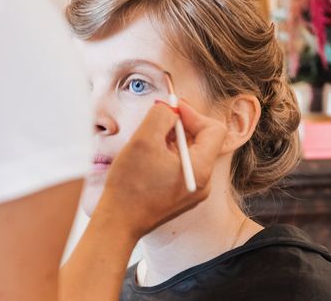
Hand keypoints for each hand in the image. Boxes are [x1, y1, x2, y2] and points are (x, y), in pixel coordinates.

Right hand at [94, 100, 226, 238]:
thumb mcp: (143, 140)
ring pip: (190, 152)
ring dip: (172, 140)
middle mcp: (203, 182)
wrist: (117, 223)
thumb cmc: (129, 185)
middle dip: (180, 126)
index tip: (171, 110)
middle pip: (203, 140)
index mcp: (201, 169)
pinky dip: (168, 155)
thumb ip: (161, 116)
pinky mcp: (181, 195)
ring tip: (149, 143)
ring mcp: (193, 191)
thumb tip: (170, 107)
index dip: (193, 114)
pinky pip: (182, 166)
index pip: (213, 129)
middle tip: (157, 123)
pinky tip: (148, 159)